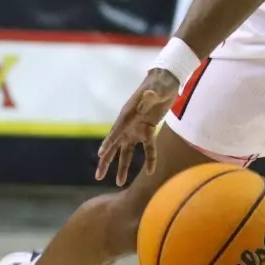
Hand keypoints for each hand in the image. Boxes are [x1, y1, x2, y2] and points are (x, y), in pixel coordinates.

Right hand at [95, 68, 180, 185]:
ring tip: (118, 183)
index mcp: (128, 115)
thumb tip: (148, 95)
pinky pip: (148, 148)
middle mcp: (128, 124)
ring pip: (126, 151)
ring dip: (122, 166)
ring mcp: (137, 128)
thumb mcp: (156, 89)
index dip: (109, 143)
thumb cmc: (159, 84)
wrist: (166, 81)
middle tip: (98, 176)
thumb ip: (151, 95)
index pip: (117, 131)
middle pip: (114, 145)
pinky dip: (149, 159)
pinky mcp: (148, 130)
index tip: (101, 155)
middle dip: (106, 161)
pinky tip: (150, 171)